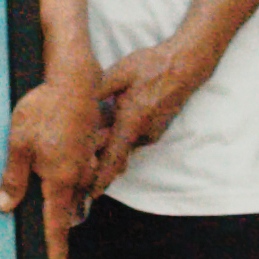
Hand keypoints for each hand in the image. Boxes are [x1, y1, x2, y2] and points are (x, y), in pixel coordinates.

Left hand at [1, 70, 98, 258]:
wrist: (73, 82)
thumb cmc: (44, 111)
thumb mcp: (18, 144)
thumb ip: (13, 178)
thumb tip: (5, 206)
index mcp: (61, 180)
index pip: (57, 223)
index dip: (56, 247)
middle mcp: (79, 176)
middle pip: (67, 208)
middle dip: (57, 221)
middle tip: (46, 233)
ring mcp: (86, 161)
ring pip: (74, 189)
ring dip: (62, 195)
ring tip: (44, 189)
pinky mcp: (88, 147)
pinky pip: (78, 172)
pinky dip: (66, 176)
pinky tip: (53, 161)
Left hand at [91, 41, 201, 192]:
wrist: (183, 65)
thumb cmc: (151, 67)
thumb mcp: (119, 74)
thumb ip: (97, 90)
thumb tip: (75, 101)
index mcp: (131, 121)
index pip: (114, 157)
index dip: (102, 176)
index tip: (92, 193)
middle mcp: (143, 133)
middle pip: (116, 154)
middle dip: (99, 161)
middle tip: (78, 164)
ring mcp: (151, 132)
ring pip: (124, 145)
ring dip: (109, 145)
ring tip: (89, 140)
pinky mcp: (156, 128)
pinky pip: (133, 138)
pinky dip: (120, 137)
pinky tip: (110, 124)